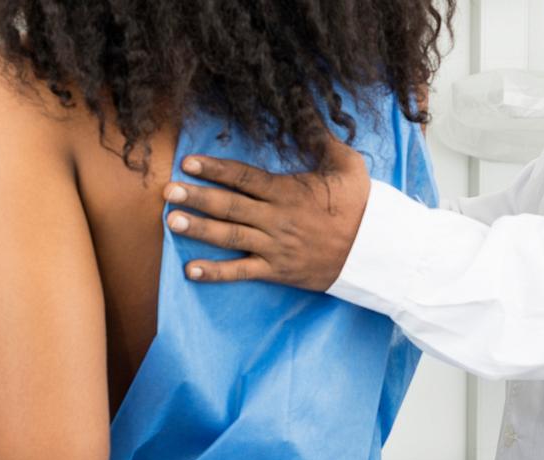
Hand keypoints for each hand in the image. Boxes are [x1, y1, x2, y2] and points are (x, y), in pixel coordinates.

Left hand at [164, 139, 370, 291]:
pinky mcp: (277, 271)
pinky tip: (191, 271)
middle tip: (167, 191)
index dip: (215, 168)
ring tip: (171, 222)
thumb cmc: (361, 205)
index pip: (244, 177)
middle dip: (197, 197)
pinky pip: (242, 272)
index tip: (189, 162)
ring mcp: (275, 246)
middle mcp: (276, 218)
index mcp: (288, 191)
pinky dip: (216, 273)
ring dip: (199, 229)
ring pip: (230, 236)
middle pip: (230, 206)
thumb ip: (319, 136)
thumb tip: (304, 103)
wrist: (376, 251)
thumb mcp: (346, 164)